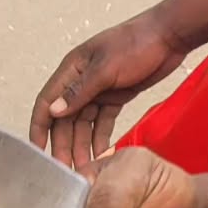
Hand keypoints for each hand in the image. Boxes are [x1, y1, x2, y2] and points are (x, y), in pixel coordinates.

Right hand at [30, 12, 186, 168]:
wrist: (169, 36)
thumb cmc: (137, 43)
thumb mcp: (106, 68)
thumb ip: (79, 91)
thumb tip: (53, 111)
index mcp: (73, 68)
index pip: (47, 101)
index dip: (39, 127)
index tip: (38, 153)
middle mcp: (82, 80)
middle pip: (65, 118)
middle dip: (64, 144)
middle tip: (67, 170)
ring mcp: (99, 89)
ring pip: (84, 124)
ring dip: (82, 145)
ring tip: (85, 169)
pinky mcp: (116, 96)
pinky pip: (102, 122)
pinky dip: (101, 138)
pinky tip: (102, 155)